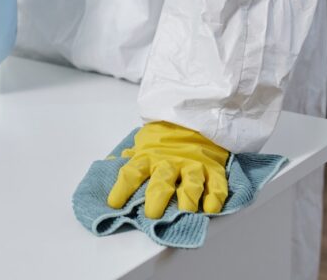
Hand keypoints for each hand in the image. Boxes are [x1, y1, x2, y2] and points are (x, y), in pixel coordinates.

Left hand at [107, 121, 228, 217]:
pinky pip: (216, 184)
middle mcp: (170, 162)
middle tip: (152, 214)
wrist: (194, 112)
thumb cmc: (165, 133)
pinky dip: (215, 197)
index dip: (122, 187)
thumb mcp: (145, 141)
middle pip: (162, 180)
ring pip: (191, 182)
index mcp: (150, 156)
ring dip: (188, 197)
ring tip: (186, 211)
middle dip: (156, 197)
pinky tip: (211, 209)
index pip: (132, 172)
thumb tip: (109, 163)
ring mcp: (193, 164)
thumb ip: (132, 155)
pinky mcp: (213, 168)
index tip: (114, 203)